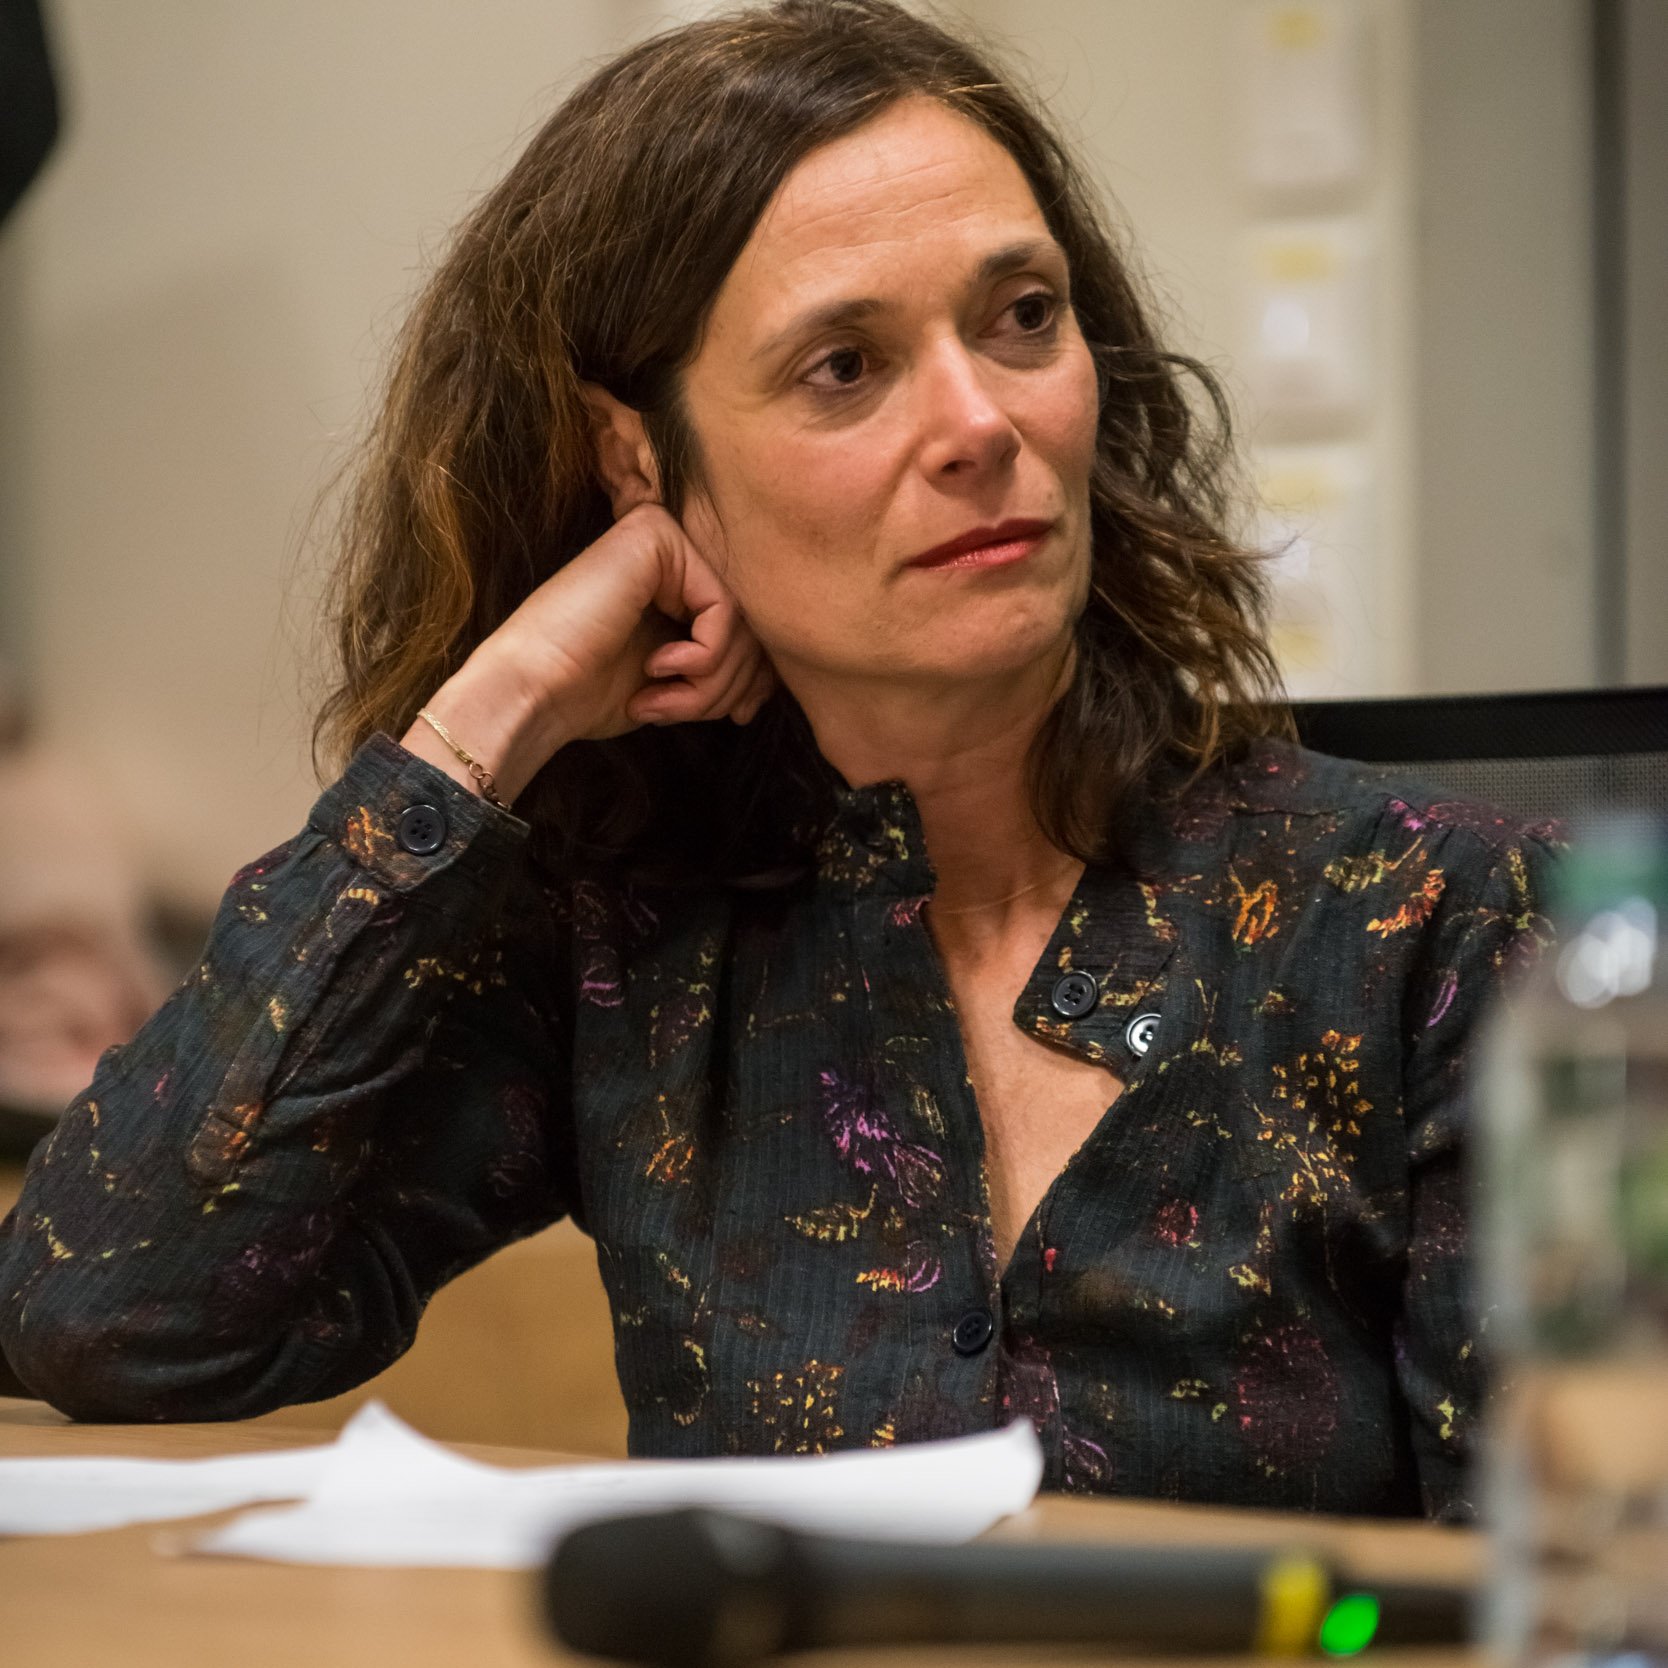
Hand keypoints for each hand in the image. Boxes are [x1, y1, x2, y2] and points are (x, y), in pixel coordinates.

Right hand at [485, 503, 778, 745]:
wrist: (533, 692)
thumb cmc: (590, 693)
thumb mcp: (677, 683)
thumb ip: (722, 668)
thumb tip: (770, 682)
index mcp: (673, 577)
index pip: (748, 624)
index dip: (752, 678)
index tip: (735, 717)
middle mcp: (671, 547)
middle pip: (751, 620)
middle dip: (728, 684)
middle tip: (680, 712)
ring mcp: (663, 536)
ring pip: (741, 618)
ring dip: (712, 681)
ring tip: (665, 702)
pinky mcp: (656, 537)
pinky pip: (725, 609)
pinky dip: (704, 658)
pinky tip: (659, 669)